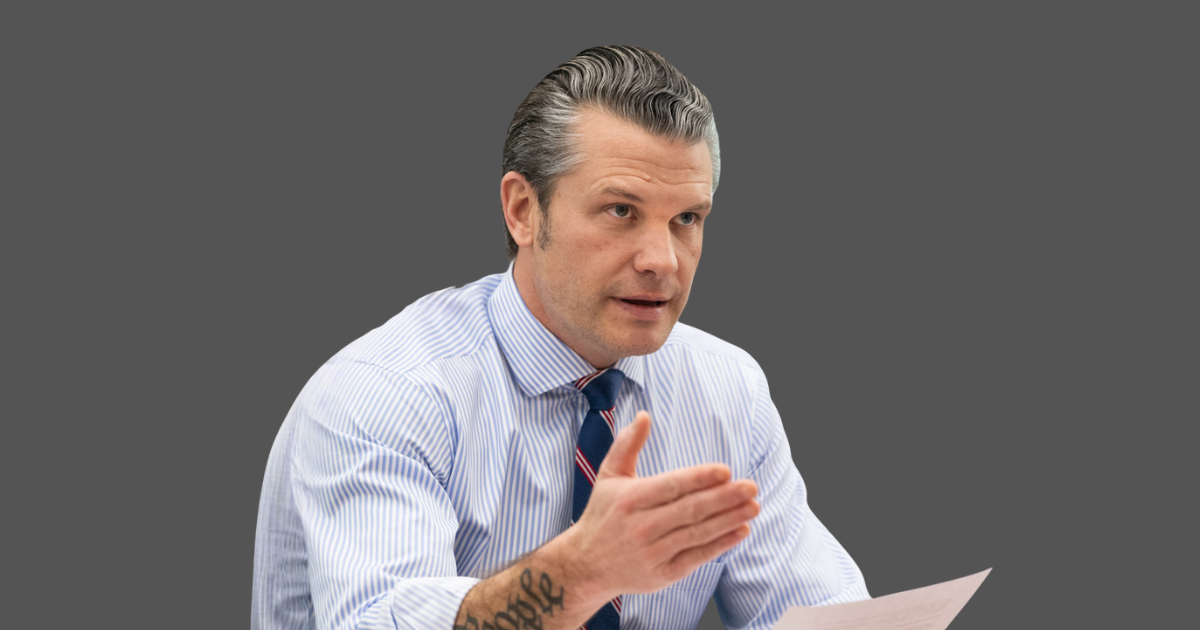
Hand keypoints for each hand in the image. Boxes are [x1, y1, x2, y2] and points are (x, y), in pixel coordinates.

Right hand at [561, 410, 758, 601]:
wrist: (585, 566)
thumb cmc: (602, 515)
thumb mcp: (608, 476)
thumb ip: (627, 444)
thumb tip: (644, 415)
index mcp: (630, 499)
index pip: (671, 486)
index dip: (699, 479)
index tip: (725, 471)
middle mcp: (641, 526)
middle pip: (690, 510)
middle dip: (724, 498)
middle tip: (751, 487)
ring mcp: (653, 552)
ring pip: (697, 533)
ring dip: (729, 520)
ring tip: (753, 506)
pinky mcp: (662, 574)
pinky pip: (696, 557)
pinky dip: (720, 545)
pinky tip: (740, 530)